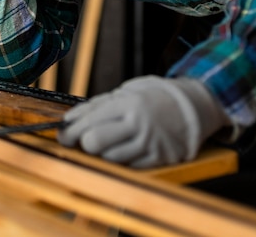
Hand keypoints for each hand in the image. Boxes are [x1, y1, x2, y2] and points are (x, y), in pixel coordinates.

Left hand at [57, 76, 227, 167]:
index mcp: (128, 104)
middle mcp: (137, 124)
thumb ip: (99, 104)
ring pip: (110, 157)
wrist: (194, 106)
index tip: (61, 135)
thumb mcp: (127, 91)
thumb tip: (71, 118)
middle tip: (84, 139)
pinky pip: (129, 166)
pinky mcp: (159, 159)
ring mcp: (149, 143)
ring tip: (111, 140)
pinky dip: (123, 159)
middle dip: (84, 142)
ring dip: (104, 152)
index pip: (90, 120)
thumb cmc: (155, 96)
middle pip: (95, 142)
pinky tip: (127, 147)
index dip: (70, 130)